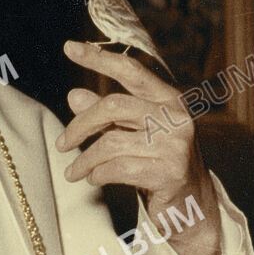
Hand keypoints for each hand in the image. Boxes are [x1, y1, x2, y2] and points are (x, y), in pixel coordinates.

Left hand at [56, 40, 222, 254]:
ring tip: (73, 171)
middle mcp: (176, 116)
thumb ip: (106, 115)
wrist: (192, 207)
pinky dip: (99, 175)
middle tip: (61, 144)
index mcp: (168, 99)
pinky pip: (119, 168)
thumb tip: (74, 95)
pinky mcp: (170, 172)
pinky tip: (94, 179)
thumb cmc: (158, 163)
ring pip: (111, 142)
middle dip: (80, 126)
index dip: (99, 58)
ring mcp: (176, 144)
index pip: (131, 70)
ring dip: (84, 159)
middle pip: (113, 106)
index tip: (69, 47)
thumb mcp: (132, 133)